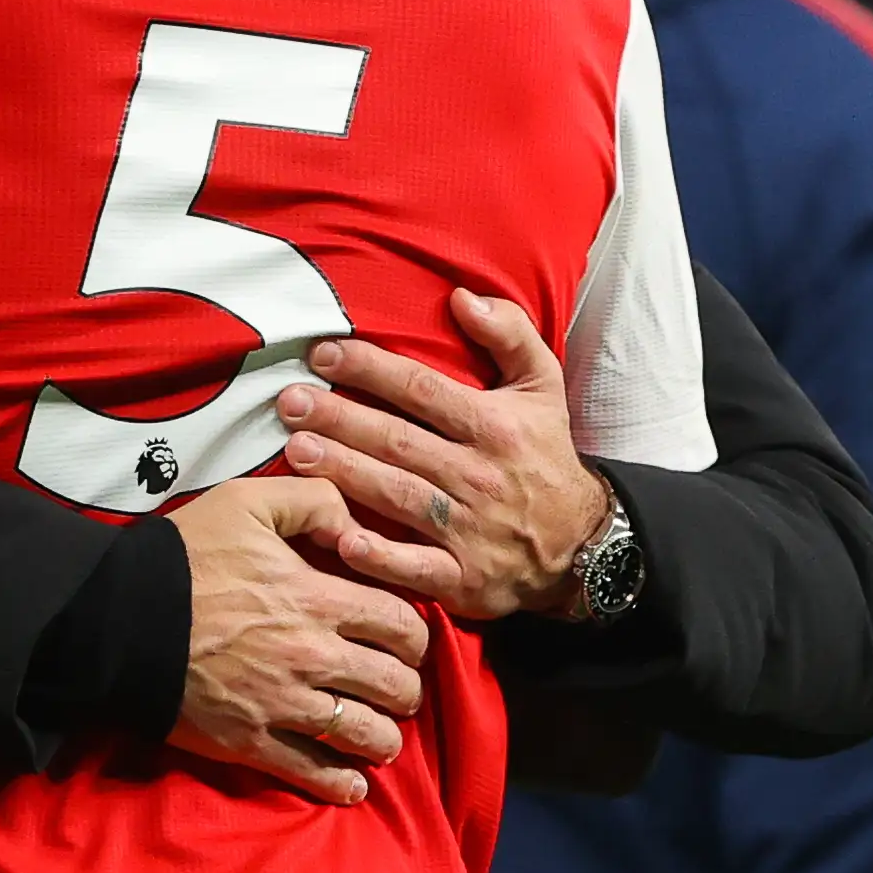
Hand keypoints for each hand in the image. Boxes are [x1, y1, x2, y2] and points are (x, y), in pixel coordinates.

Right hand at [167, 473, 432, 805]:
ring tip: (379, 734)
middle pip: (397, 686)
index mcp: (319, 598)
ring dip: (383, 738)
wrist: (118, 619)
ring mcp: (285, 705)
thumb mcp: (247, 501)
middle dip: (406, 687)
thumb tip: (355, 526)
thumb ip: (312, 499)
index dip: (415, 634)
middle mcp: (314, 657)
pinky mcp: (252, 742)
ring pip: (368, 736)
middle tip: (396, 685)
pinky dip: (344, 785)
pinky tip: (353, 783)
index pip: (403, 626)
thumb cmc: (185, 557)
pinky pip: (316, 774)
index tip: (405, 639)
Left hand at [273, 287, 613, 622]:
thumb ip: (510, 333)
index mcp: (493, 424)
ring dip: (345, 474)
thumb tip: (462, 296)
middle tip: (289, 403)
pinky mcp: (462, 577)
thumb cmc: (544, 456)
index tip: (323, 353)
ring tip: (296, 452)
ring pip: (397, 496)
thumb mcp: (543, 386)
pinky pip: (416, 567)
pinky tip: (341, 539)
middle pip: (398, 441)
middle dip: (340, 419)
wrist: (583, 544)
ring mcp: (468, 528)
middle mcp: (478, 474)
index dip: (371, 369)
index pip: (422, 389)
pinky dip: (380, 557)